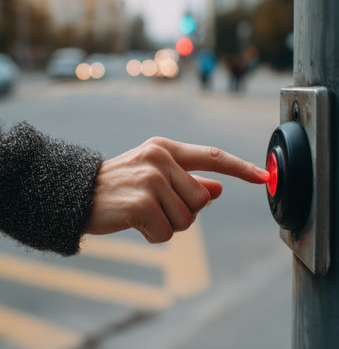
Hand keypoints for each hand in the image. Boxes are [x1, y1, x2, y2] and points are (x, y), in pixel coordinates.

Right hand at [86, 137, 268, 242]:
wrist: (78, 194)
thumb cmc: (121, 185)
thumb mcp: (155, 175)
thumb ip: (188, 180)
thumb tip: (217, 189)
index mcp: (166, 148)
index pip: (212, 156)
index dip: (240, 168)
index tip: (263, 177)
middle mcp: (160, 158)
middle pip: (201, 199)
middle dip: (184, 211)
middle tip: (155, 206)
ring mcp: (151, 179)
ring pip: (187, 219)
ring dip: (167, 224)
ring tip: (142, 213)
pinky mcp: (142, 202)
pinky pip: (167, 233)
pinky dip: (153, 235)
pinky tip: (134, 223)